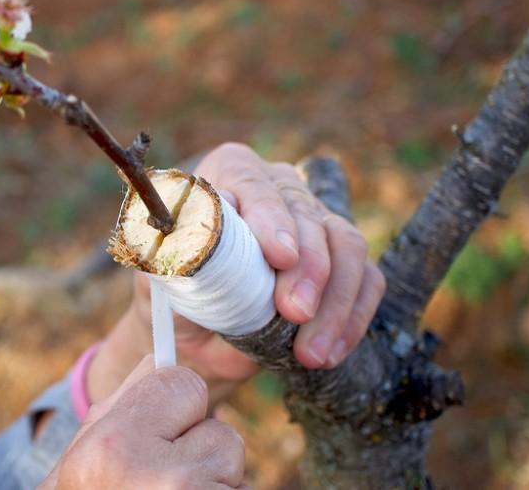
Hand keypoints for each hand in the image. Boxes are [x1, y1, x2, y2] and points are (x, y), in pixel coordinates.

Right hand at [41, 356, 247, 489]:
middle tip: (160, 482)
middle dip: (197, 449)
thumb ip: (121, 407)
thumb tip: (158, 360)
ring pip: (233, 467)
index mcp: (116, 449)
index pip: (183, 382)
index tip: (156, 429)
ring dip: (213, 482)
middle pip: (219, 429)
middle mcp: (163, 480)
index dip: (172, 407)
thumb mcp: (82, 463)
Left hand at [88, 143, 385, 404]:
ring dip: (335, 301)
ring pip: (347, 246)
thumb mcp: (161, 277)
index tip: (280, 257)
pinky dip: (352, 318)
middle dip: (308, 268)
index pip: (253, 183)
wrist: (196, 339)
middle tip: (295, 314)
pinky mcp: (344, 261)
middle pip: (308, 214)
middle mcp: (278, 188)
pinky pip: (367, 280)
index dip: (270, 217)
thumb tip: (192, 230)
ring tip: (311, 353)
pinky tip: (330, 353)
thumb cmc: (174, 296)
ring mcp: (317, 223)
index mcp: (229, 175)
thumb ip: (172, 253)